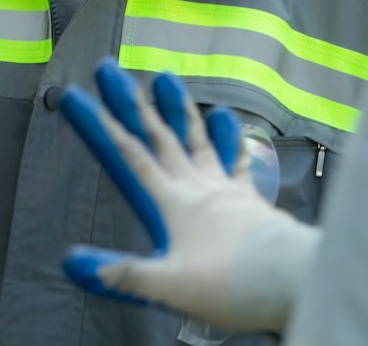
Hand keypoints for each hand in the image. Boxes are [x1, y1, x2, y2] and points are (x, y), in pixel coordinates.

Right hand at [60, 59, 317, 330]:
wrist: (287, 276)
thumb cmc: (227, 281)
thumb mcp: (169, 285)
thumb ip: (127, 274)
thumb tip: (80, 264)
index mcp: (174, 203)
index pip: (136, 160)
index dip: (112, 131)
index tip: (95, 104)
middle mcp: (199, 187)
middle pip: (166, 141)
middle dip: (143, 111)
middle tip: (127, 81)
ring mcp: (228, 188)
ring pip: (202, 142)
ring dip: (184, 114)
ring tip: (173, 86)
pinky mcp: (253, 199)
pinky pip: (240, 164)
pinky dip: (234, 146)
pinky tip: (235, 134)